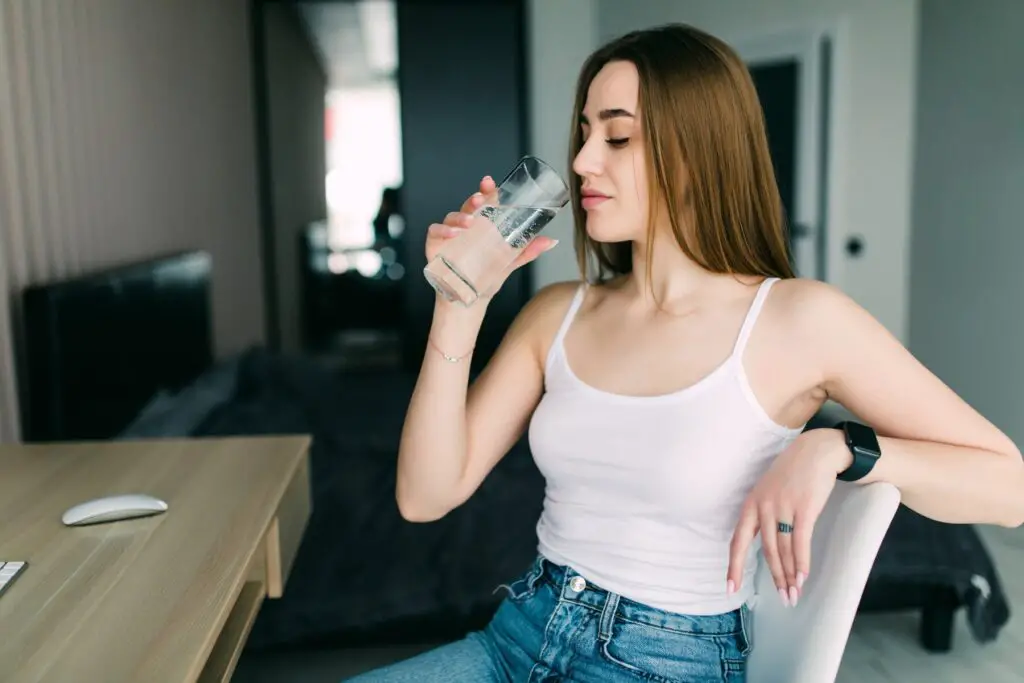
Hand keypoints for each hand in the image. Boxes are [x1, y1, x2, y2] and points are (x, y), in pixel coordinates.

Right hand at [425, 175, 558, 276]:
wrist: (468, 300)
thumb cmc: (486, 277)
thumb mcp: (509, 262)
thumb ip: (527, 251)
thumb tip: (550, 241)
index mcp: (482, 226)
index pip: (485, 203)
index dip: (487, 191)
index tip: (491, 183)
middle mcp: (465, 226)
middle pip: (468, 205)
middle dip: (474, 198)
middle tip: (481, 197)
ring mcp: (449, 235)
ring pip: (451, 216)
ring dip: (459, 216)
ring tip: (469, 223)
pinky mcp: (435, 245)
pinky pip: (435, 232)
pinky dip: (442, 231)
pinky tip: (452, 234)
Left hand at [727, 428, 849, 606]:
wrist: (815, 451)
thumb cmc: (792, 474)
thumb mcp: (768, 491)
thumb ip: (763, 516)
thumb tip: (765, 545)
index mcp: (750, 505)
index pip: (737, 541)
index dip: (734, 566)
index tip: (730, 589)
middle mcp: (763, 507)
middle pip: (766, 551)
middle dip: (775, 578)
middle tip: (783, 599)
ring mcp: (783, 507)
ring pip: (783, 549)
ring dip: (790, 575)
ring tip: (794, 594)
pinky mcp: (804, 508)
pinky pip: (800, 541)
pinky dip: (801, 562)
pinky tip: (803, 577)